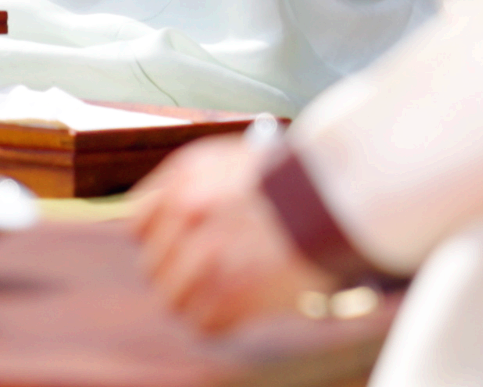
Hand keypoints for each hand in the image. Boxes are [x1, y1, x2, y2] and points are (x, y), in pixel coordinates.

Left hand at [132, 135, 333, 333]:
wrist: (343, 196)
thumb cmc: (304, 178)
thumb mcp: (242, 161)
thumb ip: (203, 187)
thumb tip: (182, 222)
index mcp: (186, 176)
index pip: (139, 221)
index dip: (161, 239)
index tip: (176, 249)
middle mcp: (187, 212)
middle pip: (155, 264)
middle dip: (182, 273)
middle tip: (216, 275)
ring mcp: (203, 253)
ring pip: (174, 298)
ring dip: (202, 300)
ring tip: (234, 294)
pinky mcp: (228, 292)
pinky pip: (204, 322)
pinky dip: (225, 320)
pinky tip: (248, 306)